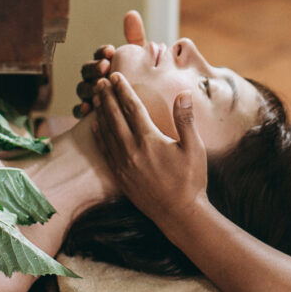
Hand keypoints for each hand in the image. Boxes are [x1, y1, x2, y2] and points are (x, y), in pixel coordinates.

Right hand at [73, 10, 146, 117]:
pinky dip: (81, 108)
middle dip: (94, 67)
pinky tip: (88, 108)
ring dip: (87, 87)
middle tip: (105, 67)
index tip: (111, 51)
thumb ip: (136, 40)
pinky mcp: (90, 114)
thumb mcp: (143, 63)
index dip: (102, 52)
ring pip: (81, 88)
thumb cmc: (146, 85)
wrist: (148, 114)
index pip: (100, 54)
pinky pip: (79, 110)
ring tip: (97, 88)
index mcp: (108, 63)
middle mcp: (97, 78)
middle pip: (87, 69)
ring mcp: (91, 96)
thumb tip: (131, 14)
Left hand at [92, 72, 207, 225]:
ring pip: (106, 132)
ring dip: (100, 113)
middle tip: (100, 80)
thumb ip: (186, 119)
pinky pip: (105, 151)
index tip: (116, 76)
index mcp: (149, 140)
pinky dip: (99, 136)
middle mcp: (132, 150)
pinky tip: (96, 127)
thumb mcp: (194, 148)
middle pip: (114, 117)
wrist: (179, 215)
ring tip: (96, 98)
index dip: (122, 90)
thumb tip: (183, 93)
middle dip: (106, 96)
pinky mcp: (120, 176)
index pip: (132, 108)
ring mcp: (123, 165)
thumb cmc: (191, 180)